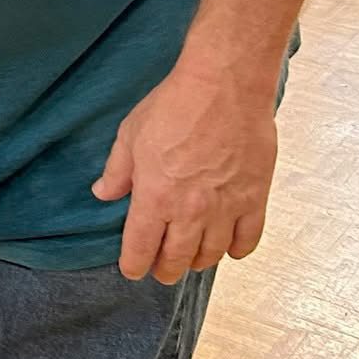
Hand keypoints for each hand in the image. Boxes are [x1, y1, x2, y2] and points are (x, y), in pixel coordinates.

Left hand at [92, 60, 277, 282]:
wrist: (224, 88)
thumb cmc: (174, 106)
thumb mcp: (130, 135)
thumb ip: (117, 171)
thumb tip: (104, 193)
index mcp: (155, 198)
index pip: (141, 248)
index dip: (134, 265)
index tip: (132, 270)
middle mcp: (190, 211)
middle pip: (177, 259)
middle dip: (165, 270)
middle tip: (161, 271)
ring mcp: (226, 208)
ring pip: (211, 254)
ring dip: (198, 262)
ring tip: (190, 260)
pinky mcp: (254, 198)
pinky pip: (248, 239)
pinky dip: (237, 250)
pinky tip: (229, 248)